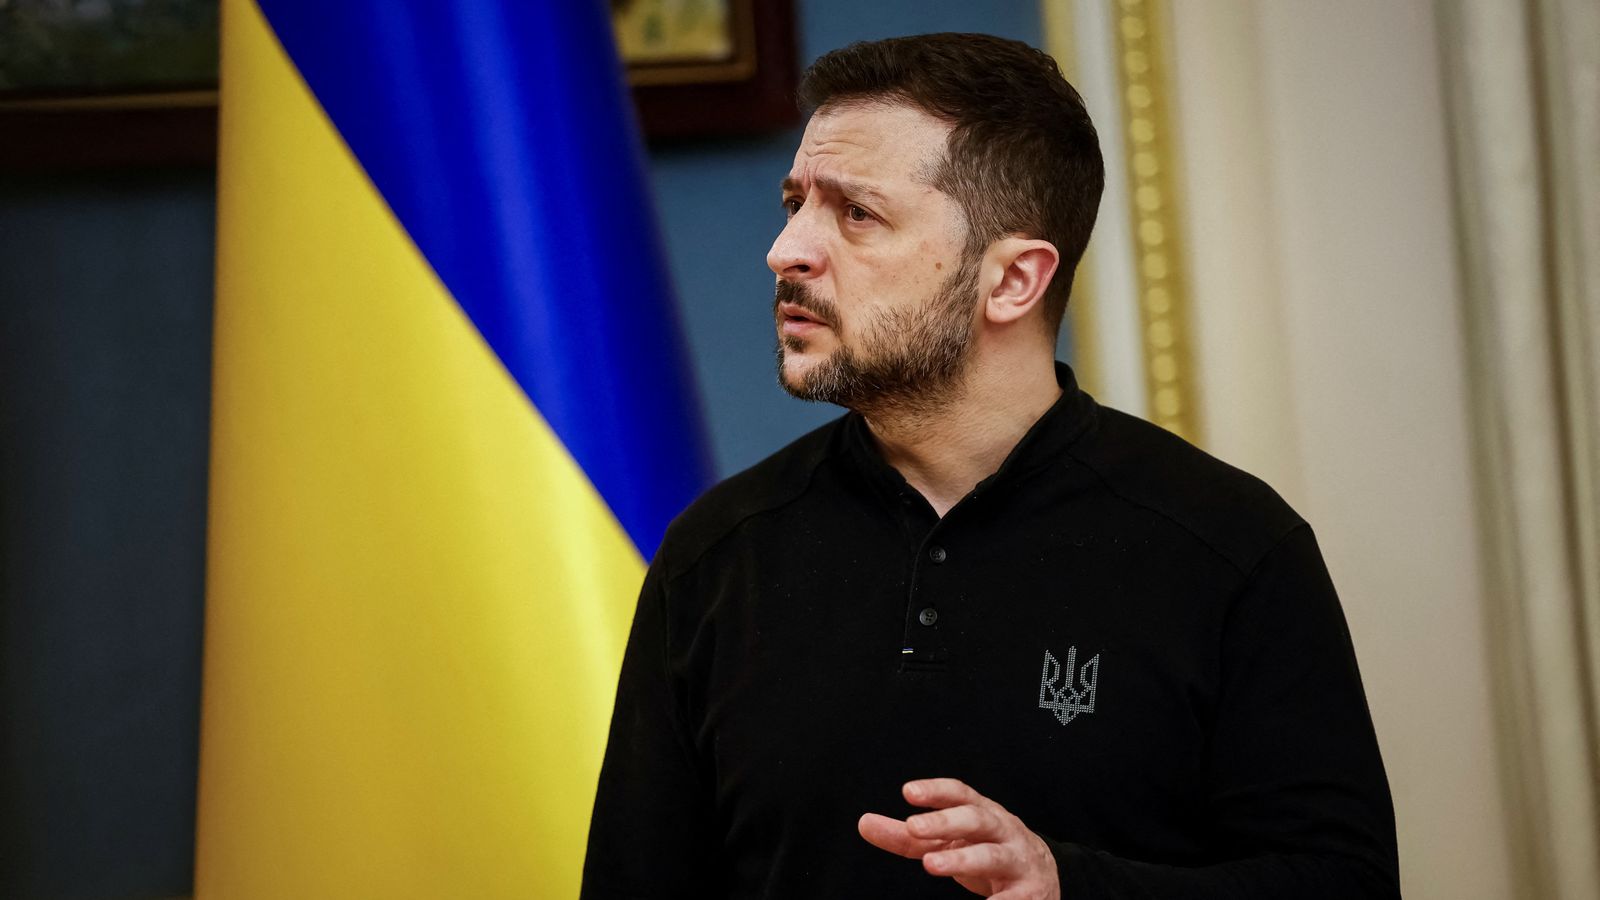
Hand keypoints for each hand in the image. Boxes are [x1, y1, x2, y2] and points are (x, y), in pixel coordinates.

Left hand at [858, 778, 1059, 898]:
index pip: (961, 793)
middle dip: (946, 821)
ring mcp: (1019, 860)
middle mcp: (1003, 830)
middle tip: (913, 828)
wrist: (1043, 876)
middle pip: (977, 819)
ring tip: (931, 864)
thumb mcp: (951, 840)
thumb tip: (864, 823)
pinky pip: (1013, 898)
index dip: (937, 790)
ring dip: (963, 859)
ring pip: (993, 855)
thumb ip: (908, 836)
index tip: (908, 792)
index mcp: (983, 813)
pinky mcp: (1031, 893)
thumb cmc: (986, 850)